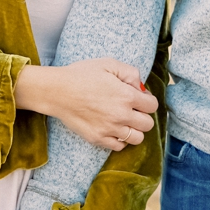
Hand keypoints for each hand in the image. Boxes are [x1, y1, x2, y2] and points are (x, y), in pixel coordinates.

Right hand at [14, 58, 157, 150]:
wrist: (57, 91)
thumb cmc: (81, 75)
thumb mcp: (109, 64)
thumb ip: (130, 73)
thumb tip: (140, 87)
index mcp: (127, 96)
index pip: (153, 106)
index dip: (148, 101)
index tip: (139, 98)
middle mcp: (122, 115)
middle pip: (148, 124)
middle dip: (143, 116)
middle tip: (132, 109)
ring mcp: (110, 129)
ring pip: (137, 138)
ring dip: (134, 129)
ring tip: (124, 121)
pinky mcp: (98, 139)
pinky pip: (119, 146)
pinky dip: (120, 139)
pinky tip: (113, 129)